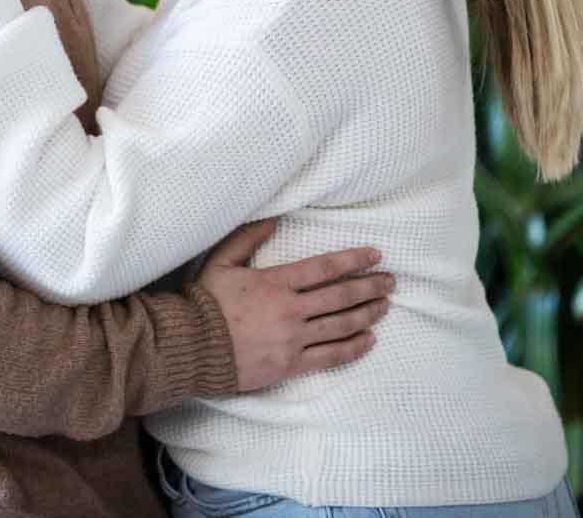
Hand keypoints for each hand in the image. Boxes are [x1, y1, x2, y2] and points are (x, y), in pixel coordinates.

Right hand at [197, 218, 392, 392]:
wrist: (192, 347)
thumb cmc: (206, 302)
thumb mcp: (222, 261)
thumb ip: (248, 237)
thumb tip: (274, 217)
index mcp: (276, 282)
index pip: (325, 268)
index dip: (353, 260)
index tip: (375, 255)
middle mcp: (290, 310)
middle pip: (341, 296)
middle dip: (370, 286)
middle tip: (390, 281)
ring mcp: (293, 339)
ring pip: (341, 325)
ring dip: (368, 314)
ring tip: (385, 306)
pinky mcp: (290, 364)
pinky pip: (330, 356)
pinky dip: (353, 347)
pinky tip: (369, 340)